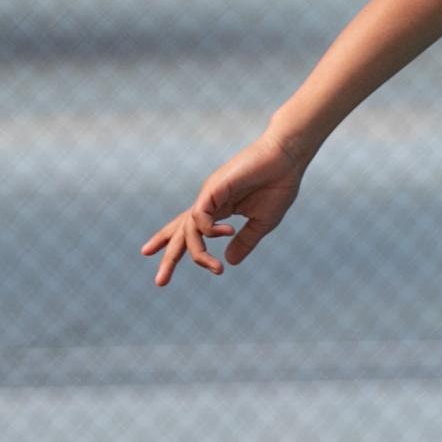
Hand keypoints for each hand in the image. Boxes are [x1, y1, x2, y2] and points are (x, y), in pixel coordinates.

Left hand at [142, 134, 306, 286]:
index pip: (188, 230)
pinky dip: (209, 230)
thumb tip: (229, 262)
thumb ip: (244, 242)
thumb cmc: (278, 186)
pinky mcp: (213, 189)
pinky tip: (228, 232)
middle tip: (160, 282)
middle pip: (181, 232)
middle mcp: (208, 203)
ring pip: (189, 229)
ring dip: (198, 253)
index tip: (154, 259)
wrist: (286, 159)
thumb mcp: (262, 223)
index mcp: (218, 210)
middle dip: (169, 257)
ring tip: (216, 268)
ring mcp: (209, 195)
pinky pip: (199, 216)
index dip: (172, 245)